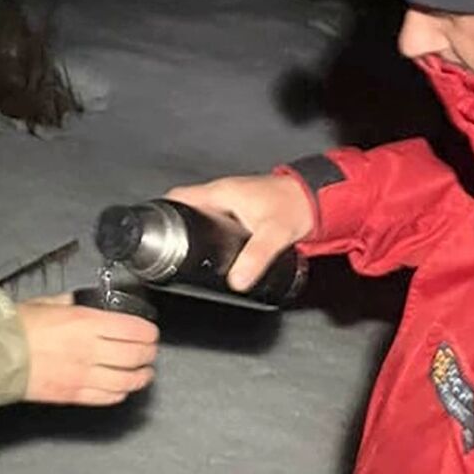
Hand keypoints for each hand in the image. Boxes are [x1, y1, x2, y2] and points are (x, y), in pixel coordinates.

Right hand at [16, 298, 158, 405]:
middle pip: (135, 355)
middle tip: (150, 352)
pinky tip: (122, 389)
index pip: (133, 329)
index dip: (148, 333)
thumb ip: (68, 303)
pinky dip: (119, 393)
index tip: (150, 333)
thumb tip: (76, 302)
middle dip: (148, 354)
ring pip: (126, 380)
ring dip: (140, 377)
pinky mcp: (72, 395)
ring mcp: (83, 375)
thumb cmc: (15, 327)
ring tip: (144, 373)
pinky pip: (106, 397)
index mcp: (86, 322)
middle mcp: (90, 350)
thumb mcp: (46, 302)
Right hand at [165, 173, 313, 290]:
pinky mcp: (241, 215)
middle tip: (168, 252)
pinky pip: (216, 224)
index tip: (154, 229)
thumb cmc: (295, 206)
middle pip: (187, 210)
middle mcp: (222, 196)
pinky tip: (212, 253)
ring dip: (194, 233)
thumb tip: (237, 281)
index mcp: (221, 192)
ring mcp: (231, 205)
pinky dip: (210, 236)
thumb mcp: (273, 234)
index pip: (179, 197)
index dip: (163, 212)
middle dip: (177, 228)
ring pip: (202, 218)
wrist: (319, 200)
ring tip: (186, 256)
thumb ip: (256, 258)